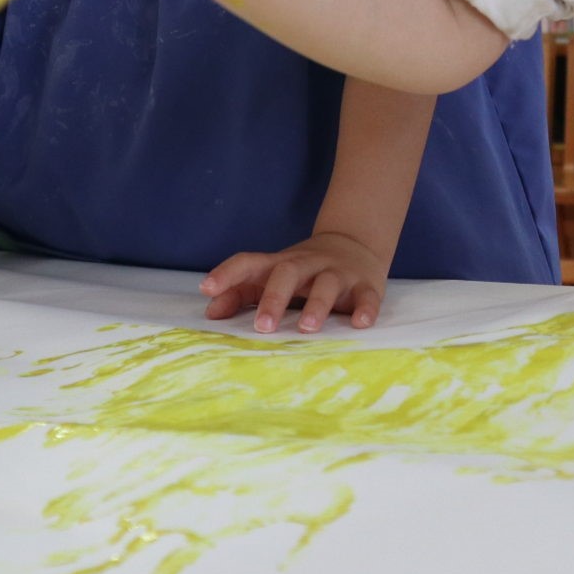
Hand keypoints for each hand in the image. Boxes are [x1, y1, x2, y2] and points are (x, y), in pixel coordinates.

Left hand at [203, 231, 387, 332]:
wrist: (355, 245)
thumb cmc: (303, 272)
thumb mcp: (271, 278)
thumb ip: (240, 294)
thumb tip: (210, 313)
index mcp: (279, 264)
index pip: (249, 262)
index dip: (227, 273)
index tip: (206, 288)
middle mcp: (307, 264)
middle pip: (287, 272)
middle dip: (274, 298)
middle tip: (262, 327)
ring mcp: (338, 273)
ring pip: (327, 283)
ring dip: (317, 305)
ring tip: (307, 328)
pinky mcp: (366, 285)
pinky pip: (367, 295)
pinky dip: (365, 309)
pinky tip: (359, 324)